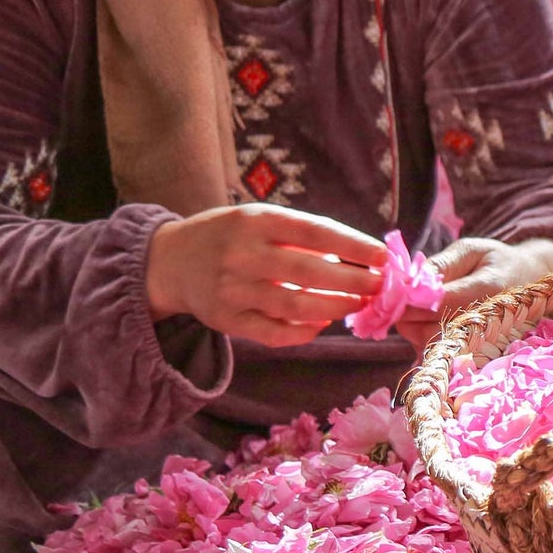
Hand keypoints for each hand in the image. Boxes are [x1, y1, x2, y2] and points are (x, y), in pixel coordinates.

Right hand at [147, 204, 386, 347]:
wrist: (169, 261)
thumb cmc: (229, 236)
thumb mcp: (258, 219)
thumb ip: (301, 235)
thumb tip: (359, 257)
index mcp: (255, 220)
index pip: (314, 232)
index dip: (353, 246)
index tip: (383, 256)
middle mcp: (242, 254)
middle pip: (309, 272)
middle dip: (353, 281)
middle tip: (379, 286)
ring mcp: (232, 290)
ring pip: (295, 306)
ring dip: (335, 307)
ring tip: (358, 304)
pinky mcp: (226, 320)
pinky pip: (274, 333)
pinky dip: (305, 332)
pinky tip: (323, 323)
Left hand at [394, 235, 552, 353]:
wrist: (531, 284)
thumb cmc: (498, 262)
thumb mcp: (472, 250)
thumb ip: (442, 264)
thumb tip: (409, 281)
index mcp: (488, 290)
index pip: (438, 303)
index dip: (409, 300)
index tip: (392, 290)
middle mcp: (486, 322)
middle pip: (429, 330)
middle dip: (407, 315)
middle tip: (402, 298)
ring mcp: (482, 344)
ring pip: (429, 345)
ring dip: (414, 327)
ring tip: (421, 307)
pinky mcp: (475, 356)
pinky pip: (437, 356)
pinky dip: (424, 341)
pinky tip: (429, 323)